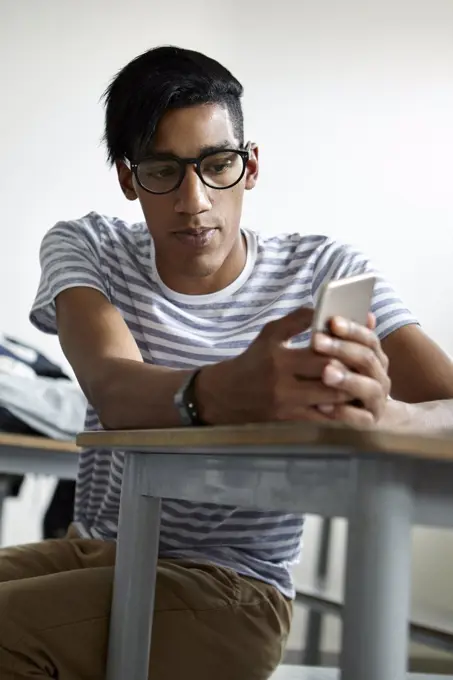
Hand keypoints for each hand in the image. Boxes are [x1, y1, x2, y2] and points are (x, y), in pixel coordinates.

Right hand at [196, 307, 351, 424]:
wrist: (228, 394)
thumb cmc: (254, 360)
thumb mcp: (270, 334)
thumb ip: (297, 320)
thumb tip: (325, 308)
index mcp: (279, 357)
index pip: (320, 351)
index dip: (343, 347)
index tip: (360, 342)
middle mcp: (282, 382)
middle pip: (328, 376)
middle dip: (351, 370)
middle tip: (370, 364)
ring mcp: (287, 403)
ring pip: (329, 398)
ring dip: (350, 391)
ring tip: (366, 382)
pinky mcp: (289, 418)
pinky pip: (321, 416)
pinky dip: (338, 409)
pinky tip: (350, 401)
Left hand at [312, 314, 390, 425]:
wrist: (368, 415)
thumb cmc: (349, 380)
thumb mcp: (346, 357)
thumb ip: (344, 337)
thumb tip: (345, 312)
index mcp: (375, 356)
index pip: (369, 338)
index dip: (352, 329)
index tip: (332, 321)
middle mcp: (380, 376)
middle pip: (366, 359)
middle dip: (342, 349)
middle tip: (317, 342)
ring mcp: (377, 400)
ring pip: (368, 388)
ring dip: (347, 379)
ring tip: (326, 373)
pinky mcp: (369, 422)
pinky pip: (359, 418)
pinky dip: (342, 412)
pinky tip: (322, 406)